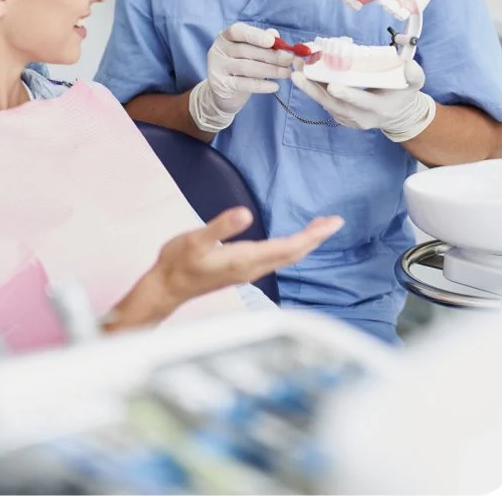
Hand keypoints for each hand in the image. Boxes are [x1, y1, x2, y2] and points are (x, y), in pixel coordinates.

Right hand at [102, 208, 342, 332]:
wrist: (167, 288)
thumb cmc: (178, 262)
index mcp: (246, 259)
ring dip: (305, 243)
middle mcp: (252, 268)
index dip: (313, 235)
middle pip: (293, 254)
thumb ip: (221, 227)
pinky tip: (289, 241)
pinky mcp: (241, 270)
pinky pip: (275, 259)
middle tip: (335, 222)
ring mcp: (248, 271)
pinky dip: (290, 247)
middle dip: (315, 238)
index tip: (333, 223)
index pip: (289, 247)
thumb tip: (245, 213)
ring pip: (286, 257)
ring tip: (319, 228)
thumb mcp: (195, 240)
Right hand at [189, 23, 293, 131]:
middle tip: (289, 60)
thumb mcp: (250, 52)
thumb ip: (262, 42)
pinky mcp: (220, 84)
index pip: (237, 31)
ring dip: (270, 70)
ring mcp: (217, 67)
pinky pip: (244, 84)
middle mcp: (218, 50)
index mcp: (225, 37)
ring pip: (247, 67)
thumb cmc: (240, 68)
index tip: (272, 41)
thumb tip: (275, 34)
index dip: (255, 35)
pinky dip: (261, 85)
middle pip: (246, 50)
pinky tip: (275, 86)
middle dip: (271, 55)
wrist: (223, 92)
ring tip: (286, 73)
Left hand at [291, 59, 435, 141]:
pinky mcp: (340, 117)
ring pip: (325, 103)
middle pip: (333, 104)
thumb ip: (413, 73)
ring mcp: (348, 120)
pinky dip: (313, 88)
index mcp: (378, 109)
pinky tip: (304, 72)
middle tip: (297, 73)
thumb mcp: (415, 83)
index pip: (360, 102)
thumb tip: (406, 63)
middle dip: (313, 89)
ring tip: (295, 68)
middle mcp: (360, 118)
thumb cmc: (404, 94)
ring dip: (308, 86)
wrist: (397, 114)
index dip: (347, 94)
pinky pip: (324, 102)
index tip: (332, 85)